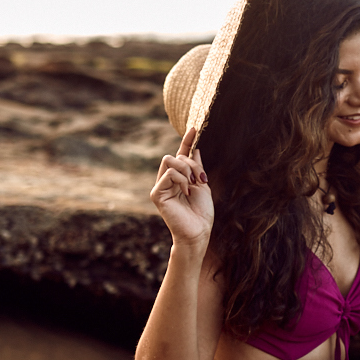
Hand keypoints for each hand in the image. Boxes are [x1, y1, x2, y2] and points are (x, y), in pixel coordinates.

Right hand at [150, 128, 213, 247]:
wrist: (199, 230)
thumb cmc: (201, 212)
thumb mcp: (202, 184)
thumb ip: (197, 167)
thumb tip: (195, 149)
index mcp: (180, 177)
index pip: (181, 155)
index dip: (187, 141)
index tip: (194, 128)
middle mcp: (168, 180)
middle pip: (174, 155)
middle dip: (190, 163)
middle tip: (200, 179)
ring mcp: (161, 186)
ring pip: (170, 161)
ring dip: (186, 170)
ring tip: (193, 185)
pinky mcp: (157, 194)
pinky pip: (168, 174)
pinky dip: (180, 179)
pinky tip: (186, 191)